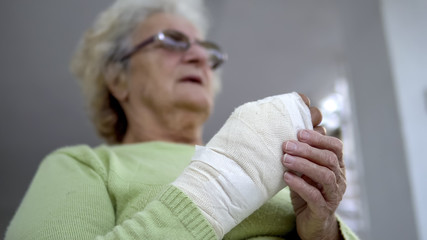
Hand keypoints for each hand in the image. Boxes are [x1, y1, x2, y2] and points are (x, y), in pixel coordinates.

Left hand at [283, 94, 345, 239]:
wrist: (311, 223)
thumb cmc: (307, 193)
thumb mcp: (306, 171)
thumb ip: (304, 155)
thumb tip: (294, 132)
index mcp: (337, 168)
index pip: (336, 147)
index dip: (319, 138)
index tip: (300, 132)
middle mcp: (339, 180)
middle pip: (330, 159)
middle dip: (307, 150)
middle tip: (287, 145)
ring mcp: (333, 196)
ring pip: (325, 176)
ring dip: (304, 165)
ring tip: (285, 159)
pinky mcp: (323, 210)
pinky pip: (314, 195)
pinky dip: (300, 184)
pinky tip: (287, 177)